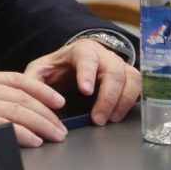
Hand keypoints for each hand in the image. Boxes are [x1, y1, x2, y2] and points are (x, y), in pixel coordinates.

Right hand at [0, 70, 69, 147]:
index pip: (17, 80)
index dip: (41, 89)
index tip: (56, 99)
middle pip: (23, 97)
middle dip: (47, 112)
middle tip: (61, 126)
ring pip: (18, 110)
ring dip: (41, 123)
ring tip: (55, 136)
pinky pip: (2, 125)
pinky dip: (22, 133)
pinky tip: (33, 140)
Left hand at [22, 39, 140, 126]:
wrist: (75, 61)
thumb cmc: (59, 67)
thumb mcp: (41, 70)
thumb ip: (33, 81)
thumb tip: (33, 98)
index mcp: (81, 50)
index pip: (87, 59)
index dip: (87, 74)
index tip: (85, 91)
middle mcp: (104, 55)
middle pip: (113, 72)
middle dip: (107, 97)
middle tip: (98, 119)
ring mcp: (119, 64)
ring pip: (130, 78)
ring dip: (122, 101)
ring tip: (110, 119)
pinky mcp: (128, 75)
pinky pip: (138, 86)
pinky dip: (132, 100)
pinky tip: (120, 114)